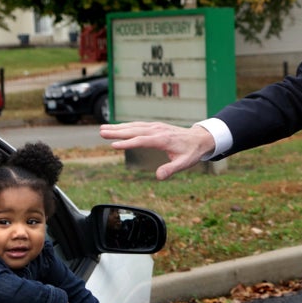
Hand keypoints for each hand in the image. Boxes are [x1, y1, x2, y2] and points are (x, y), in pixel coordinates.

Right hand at [99, 121, 215, 179]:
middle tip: (102, 133)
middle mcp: (157, 130)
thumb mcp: (184, 163)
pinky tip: (117, 128)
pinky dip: (126, 126)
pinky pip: (138, 125)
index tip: (114, 145)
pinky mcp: (155, 126)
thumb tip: (158, 177)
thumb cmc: (191, 152)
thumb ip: (171, 169)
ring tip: (103, 129)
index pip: (142, 140)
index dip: (128, 143)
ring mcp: (156, 127)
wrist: (199, 138)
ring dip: (119, 127)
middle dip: (117, 132)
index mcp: (163, 139)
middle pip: (134, 130)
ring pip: (134, 126)